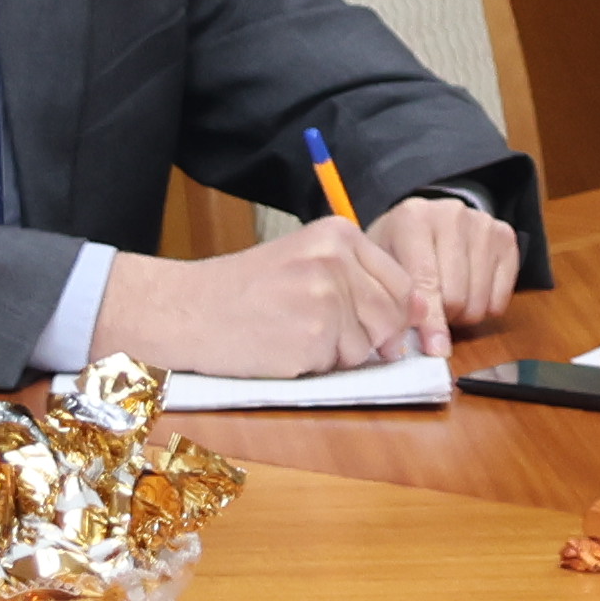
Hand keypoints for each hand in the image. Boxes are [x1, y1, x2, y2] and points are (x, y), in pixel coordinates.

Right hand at [105, 214, 434, 380]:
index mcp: (339, 234)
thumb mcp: (304, 261)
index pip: (401, 283)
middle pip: (391, 317)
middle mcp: (337, 260)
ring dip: (338, 354)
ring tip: (294, 334)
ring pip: (367, 347)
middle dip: (370, 338)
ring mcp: (326, 299)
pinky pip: (338, 366)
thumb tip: (412, 319)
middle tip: (325, 335)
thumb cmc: (243, 291)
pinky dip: (315, 367)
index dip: (394, 314)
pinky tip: (282, 348)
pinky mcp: (313, 338)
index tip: (379, 328)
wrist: (187, 310)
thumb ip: (356, 279)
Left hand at [369, 191, 521, 334]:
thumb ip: (394, 298)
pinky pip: (501, 297)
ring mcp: (482, 224)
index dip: (430, 322)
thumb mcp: (383, 264)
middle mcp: (451, 215)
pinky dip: (486, 307)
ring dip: (464, 315)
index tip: (435, 349)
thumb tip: (420, 344)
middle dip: (444, 317)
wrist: (428, 218)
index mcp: (413, 218)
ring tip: (449, 302)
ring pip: (480, 300)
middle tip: (433, 313)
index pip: (426, 280)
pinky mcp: (505, 237)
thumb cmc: (399, 246)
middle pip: (457, 295)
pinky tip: (471, 293)